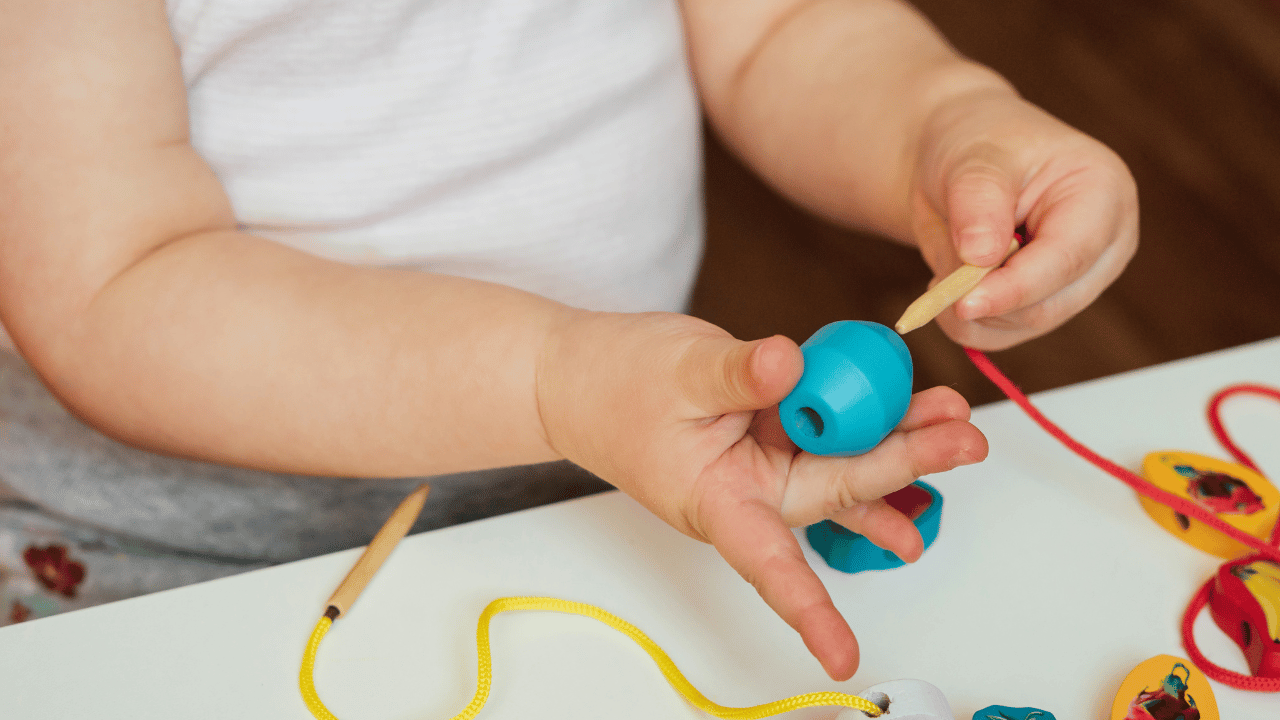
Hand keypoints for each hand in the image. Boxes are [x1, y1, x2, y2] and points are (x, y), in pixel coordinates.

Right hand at [537, 311, 987, 678]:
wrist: (582, 378)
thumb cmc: (612, 387)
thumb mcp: (676, 372)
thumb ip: (736, 374)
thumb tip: (790, 364)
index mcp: (716, 500)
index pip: (767, 564)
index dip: (807, 610)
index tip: (843, 656)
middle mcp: (749, 492)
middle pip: (836, 491)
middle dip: (901, 467)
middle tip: (963, 441)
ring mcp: (765, 462)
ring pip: (843, 462)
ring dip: (899, 443)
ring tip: (956, 426)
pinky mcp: (772, 431)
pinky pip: (831, 434)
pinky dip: (871, 424)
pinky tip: (919, 423)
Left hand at [909, 88, 1138, 349]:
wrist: (958, 162)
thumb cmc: (976, 146)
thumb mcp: (973, 160)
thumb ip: (977, 204)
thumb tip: (980, 257)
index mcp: (1104, 194)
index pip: (1068, 258)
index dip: (1016, 286)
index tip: (964, 302)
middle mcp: (1103, 246)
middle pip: (1049, 305)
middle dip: (986, 301)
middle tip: (937, 287)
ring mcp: (1077, 281)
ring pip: (1022, 326)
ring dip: (970, 313)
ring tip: (943, 270)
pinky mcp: (1045, 305)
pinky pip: (1003, 334)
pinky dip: (966, 322)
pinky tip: (949, 286)